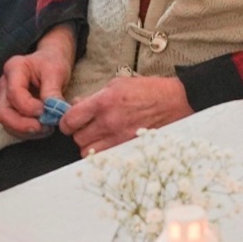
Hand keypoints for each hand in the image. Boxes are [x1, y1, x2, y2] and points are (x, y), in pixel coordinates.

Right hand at [0, 27, 74, 137]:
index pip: (14, 93)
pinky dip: (27, 132)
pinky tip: (43, 129)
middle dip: (23, 124)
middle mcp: (4, 84)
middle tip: (44, 127)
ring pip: (6, 122)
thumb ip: (52, 91)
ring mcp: (5, 98)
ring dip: (26, 130)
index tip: (46, 110)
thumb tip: (51, 113)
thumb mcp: (56, 71)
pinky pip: (13, 126)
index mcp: (14, 68)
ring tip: (47, 128)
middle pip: (4, 112)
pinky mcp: (10, 109)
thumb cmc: (52, 63)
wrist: (51, 62)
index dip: (29, 107)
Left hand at [59, 75, 191, 154]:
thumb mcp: (119, 84)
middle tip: (88, 127)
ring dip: (90, 144)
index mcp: (104, 102)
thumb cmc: (149, 91)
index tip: (71, 121)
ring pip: (87, 152)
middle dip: (79, 132)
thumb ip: (94, 96)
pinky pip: (103, 158)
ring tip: (99, 136)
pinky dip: (102, 153)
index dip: (66, 122)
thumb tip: (76, 105)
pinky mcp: (127, 149)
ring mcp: (118, 138)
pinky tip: (109, 143)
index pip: (70, 120)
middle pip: (77, 138)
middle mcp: (109, 122)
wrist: (176, 102)